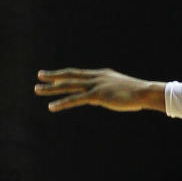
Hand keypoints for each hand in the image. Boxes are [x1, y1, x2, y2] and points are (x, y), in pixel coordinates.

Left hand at [35, 67, 159, 112]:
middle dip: (53, 76)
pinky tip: (51, 106)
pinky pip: (75, 99)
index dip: (64, 75)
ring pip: (68, 86)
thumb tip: (97, 99)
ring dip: (51, 88)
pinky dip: (62, 103)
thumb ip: (105, 93)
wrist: (144, 92)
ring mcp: (95, 85)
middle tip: (39, 76)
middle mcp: (95, 77)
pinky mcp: (96, 95)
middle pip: (69, 76)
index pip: (78, 74)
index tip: (53, 76)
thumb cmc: (136, 93)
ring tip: (37, 89)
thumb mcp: (118, 91)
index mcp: (100, 74)